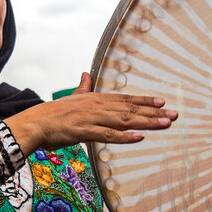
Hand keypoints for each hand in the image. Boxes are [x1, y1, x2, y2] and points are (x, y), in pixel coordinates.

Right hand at [5, 72, 177, 154]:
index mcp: (96, 99)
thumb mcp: (72, 98)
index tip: (163, 102)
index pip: (126, 99)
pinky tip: (140, 137)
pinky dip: (125, 137)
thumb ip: (83, 87)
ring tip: (166, 124)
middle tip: (175, 115)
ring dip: (147, 122)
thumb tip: (86, 74)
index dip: (145, 101)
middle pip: (130, 109)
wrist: (36, 123)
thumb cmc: (53, 113)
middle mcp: (98, 107)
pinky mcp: (85, 132)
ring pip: (125, 121)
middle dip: (154, 113)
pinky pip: (109, 135)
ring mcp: (92, 119)